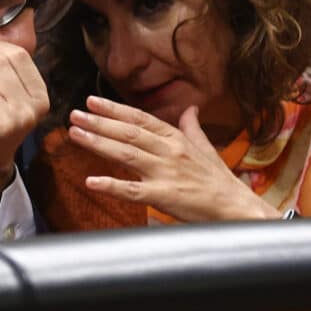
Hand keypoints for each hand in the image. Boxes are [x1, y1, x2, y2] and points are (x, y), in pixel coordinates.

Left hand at [67, 96, 280, 221]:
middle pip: (128, 133)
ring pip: (126, 154)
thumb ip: (192, 128)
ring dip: (98, 143)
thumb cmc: (219, 181)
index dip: (115, 109)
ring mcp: (165, 174)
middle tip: (75, 114)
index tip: (92, 101)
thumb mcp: (206, 149)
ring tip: (75, 134)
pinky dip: (111, 185)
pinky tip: (91, 181)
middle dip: (99, 122)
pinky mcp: (163, 197)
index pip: (140, 119)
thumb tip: (191, 108)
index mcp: (176, 139)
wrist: (236, 208)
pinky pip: (132, 190)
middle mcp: (169, 152)